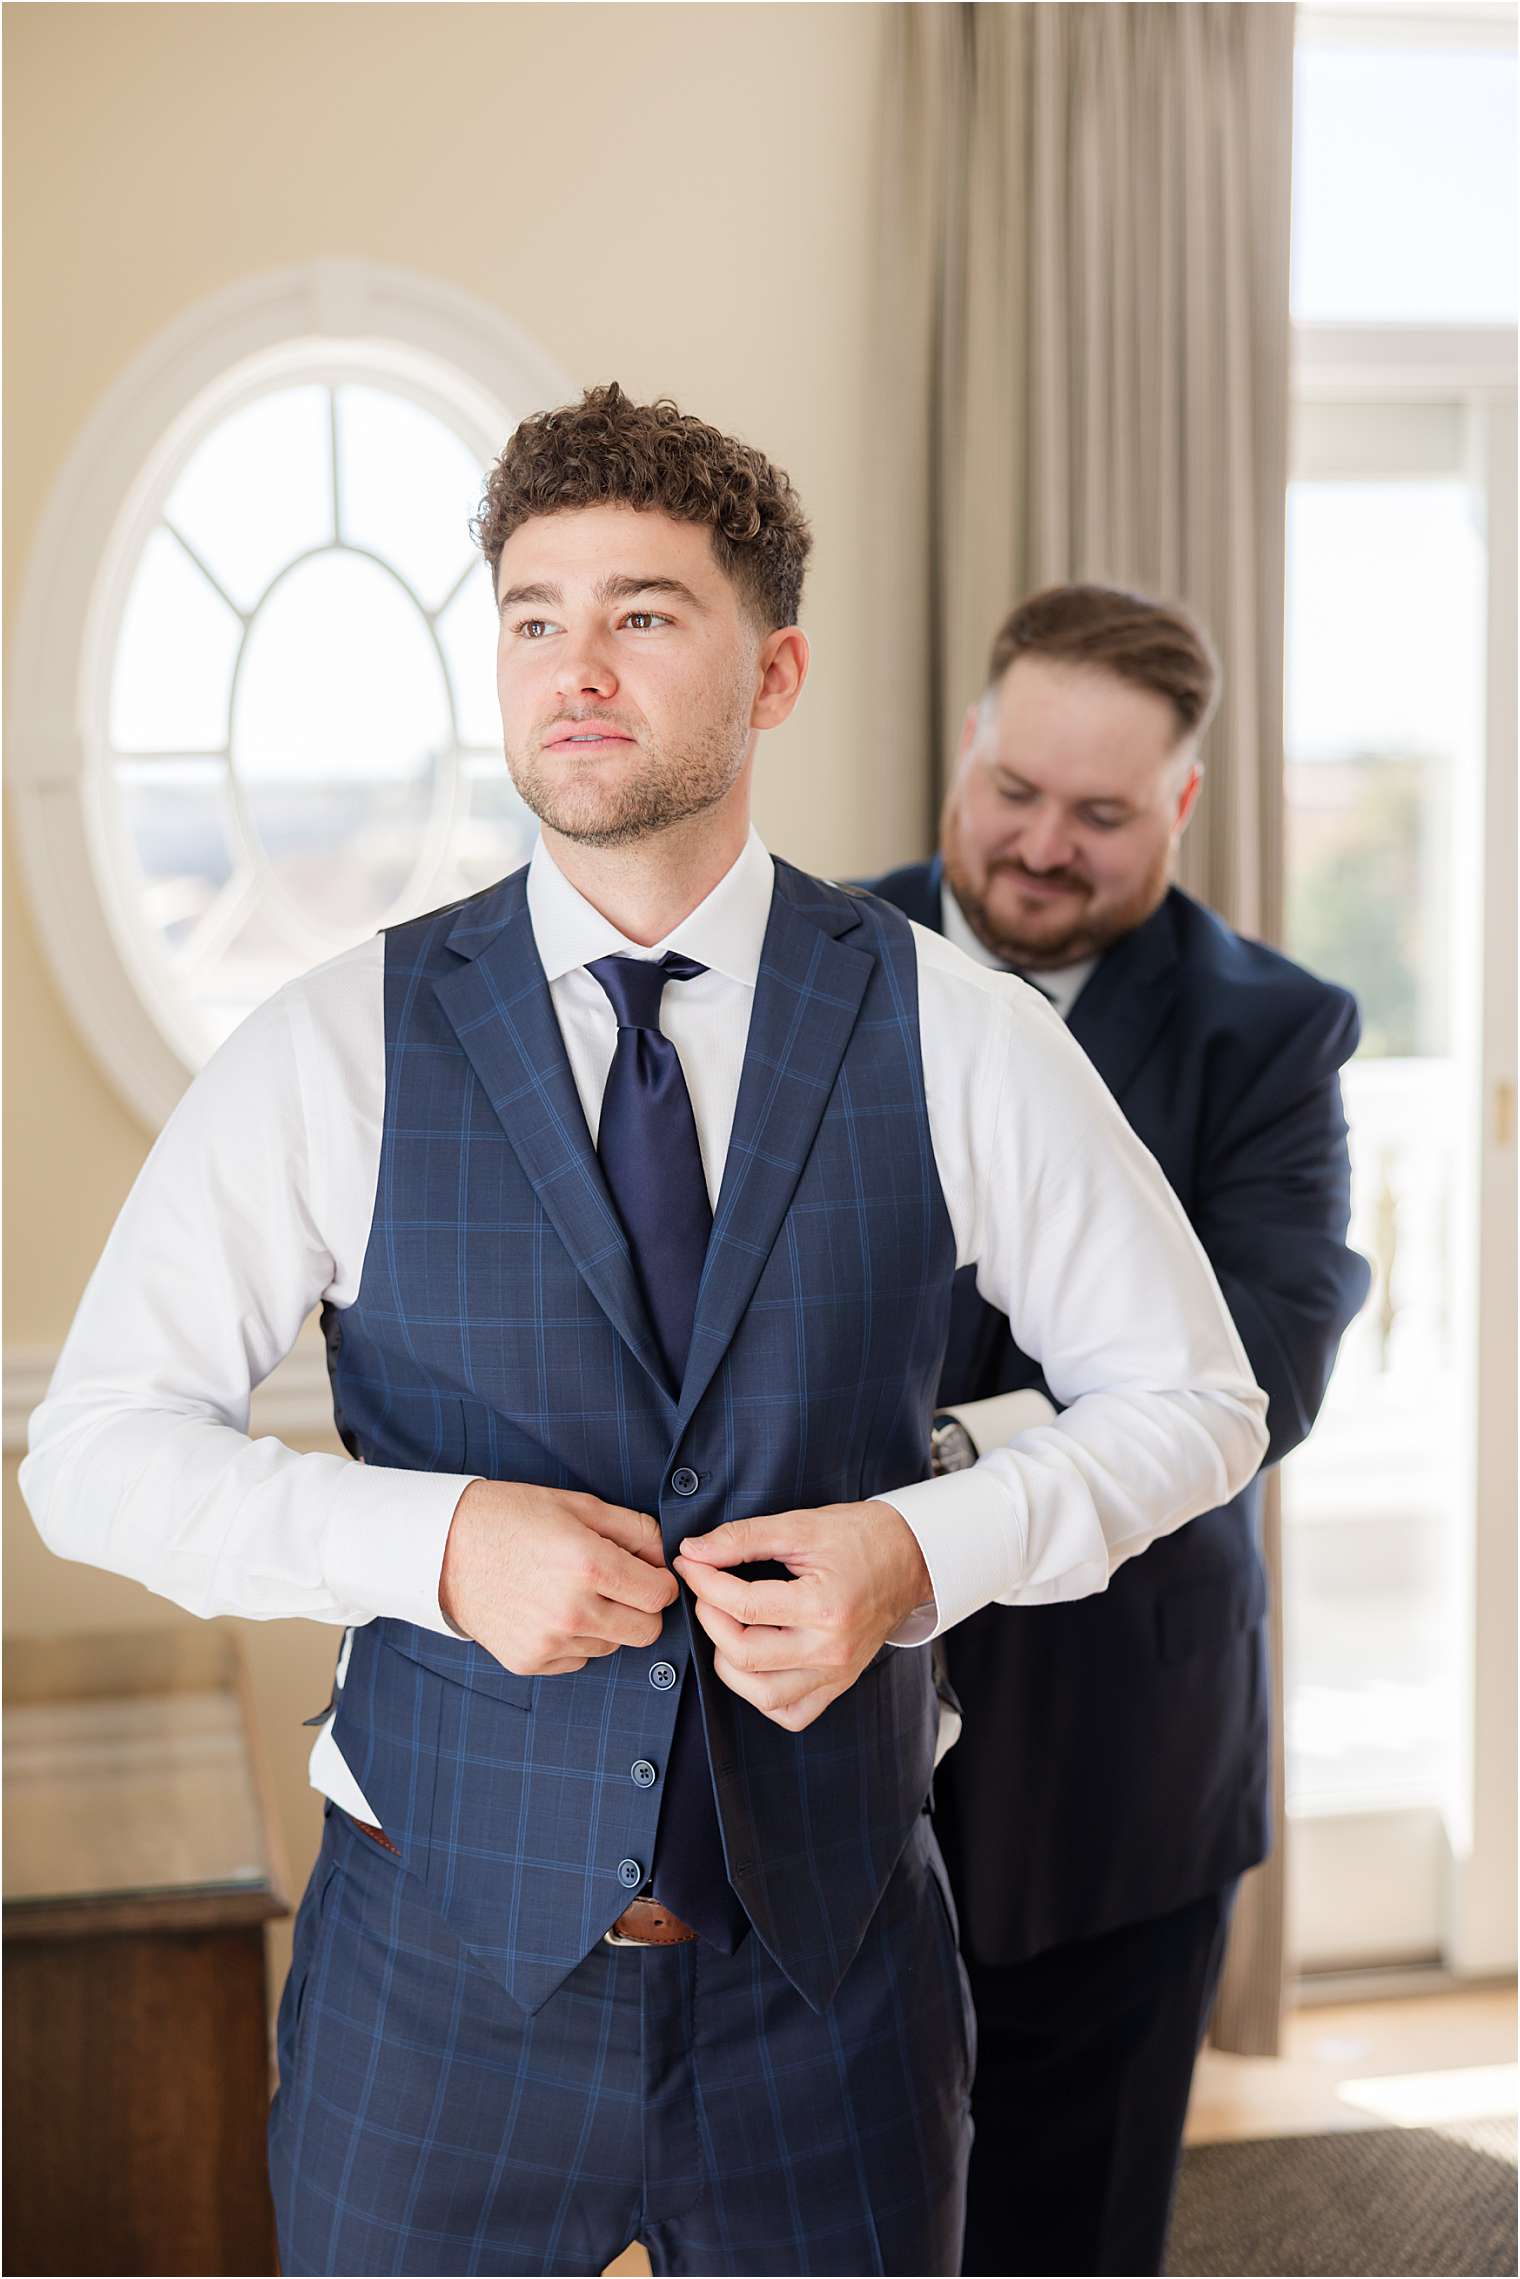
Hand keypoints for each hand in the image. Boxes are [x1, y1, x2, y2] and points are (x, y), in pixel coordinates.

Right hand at [439, 1480, 677, 1675]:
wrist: (444, 1548)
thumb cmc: (514, 1518)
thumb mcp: (580, 1506)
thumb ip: (635, 1530)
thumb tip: (666, 1557)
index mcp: (588, 1565)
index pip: (661, 1596)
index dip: (661, 1581)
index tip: (647, 1572)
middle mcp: (572, 1611)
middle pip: (646, 1631)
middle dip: (642, 1608)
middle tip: (617, 1584)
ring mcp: (549, 1642)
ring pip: (612, 1645)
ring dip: (606, 1623)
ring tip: (571, 1590)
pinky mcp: (529, 1662)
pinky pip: (578, 1658)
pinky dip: (574, 1639)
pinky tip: (549, 1609)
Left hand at [673, 1501, 933, 1731]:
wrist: (911, 1557)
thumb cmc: (860, 1536)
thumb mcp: (801, 1525)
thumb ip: (742, 1539)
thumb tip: (693, 1552)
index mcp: (825, 1606)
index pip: (744, 1606)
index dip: (705, 1583)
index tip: (690, 1563)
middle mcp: (832, 1649)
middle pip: (746, 1655)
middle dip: (711, 1621)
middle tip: (706, 1591)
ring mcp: (838, 1672)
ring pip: (763, 1695)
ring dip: (730, 1663)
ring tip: (727, 1627)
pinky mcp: (839, 1683)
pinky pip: (791, 1712)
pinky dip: (763, 1694)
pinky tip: (756, 1661)